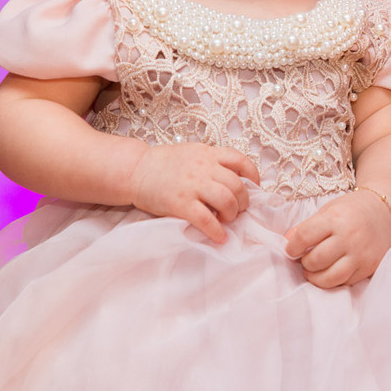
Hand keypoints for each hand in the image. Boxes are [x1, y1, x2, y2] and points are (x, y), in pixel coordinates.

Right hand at [127, 143, 260, 243]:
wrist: (136, 170)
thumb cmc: (163, 164)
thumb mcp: (192, 153)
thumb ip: (211, 162)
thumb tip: (233, 180)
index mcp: (208, 153)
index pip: (240, 160)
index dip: (253, 176)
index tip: (254, 187)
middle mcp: (204, 167)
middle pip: (237, 185)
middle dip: (244, 201)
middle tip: (239, 210)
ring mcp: (193, 185)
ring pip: (227, 201)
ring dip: (233, 214)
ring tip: (227, 220)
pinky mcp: (181, 203)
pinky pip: (207, 220)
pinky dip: (217, 231)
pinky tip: (219, 237)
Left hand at [284, 190, 390, 287]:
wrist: (384, 213)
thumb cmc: (351, 210)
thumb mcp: (327, 210)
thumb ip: (306, 226)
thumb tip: (286, 242)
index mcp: (335, 218)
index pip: (305, 237)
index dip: (292, 246)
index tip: (291, 250)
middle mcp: (349, 237)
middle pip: (316, 260)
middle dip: (304, 263)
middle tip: (304, 259)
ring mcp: (360, 254)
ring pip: (330, 278)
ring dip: (315, 277)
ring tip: (313, 270)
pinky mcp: (369, 267)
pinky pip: (344, 282)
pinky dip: (332, 280)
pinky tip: (329, 271)